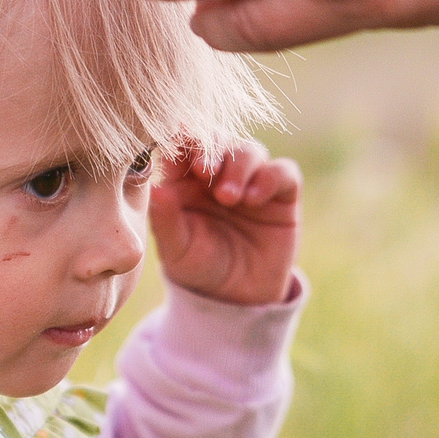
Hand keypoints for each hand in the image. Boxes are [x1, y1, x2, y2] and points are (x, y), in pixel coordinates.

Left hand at [150, 143, 301, 306]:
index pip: (182, 145)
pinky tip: (254, 199)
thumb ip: (165, 219)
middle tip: (203, 171)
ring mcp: (251, 180)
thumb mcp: (176, 249)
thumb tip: (155, 188)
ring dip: (238, 166)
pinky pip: (283, 171)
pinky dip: (270, 177)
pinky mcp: (281, 193)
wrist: (237, 298)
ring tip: (229, 197)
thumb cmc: (198, 267)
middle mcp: (218, 173)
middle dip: (211, 149)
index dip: (181, 140)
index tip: (177, 151)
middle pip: (217, 139)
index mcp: (185, 179)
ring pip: (249, 150)